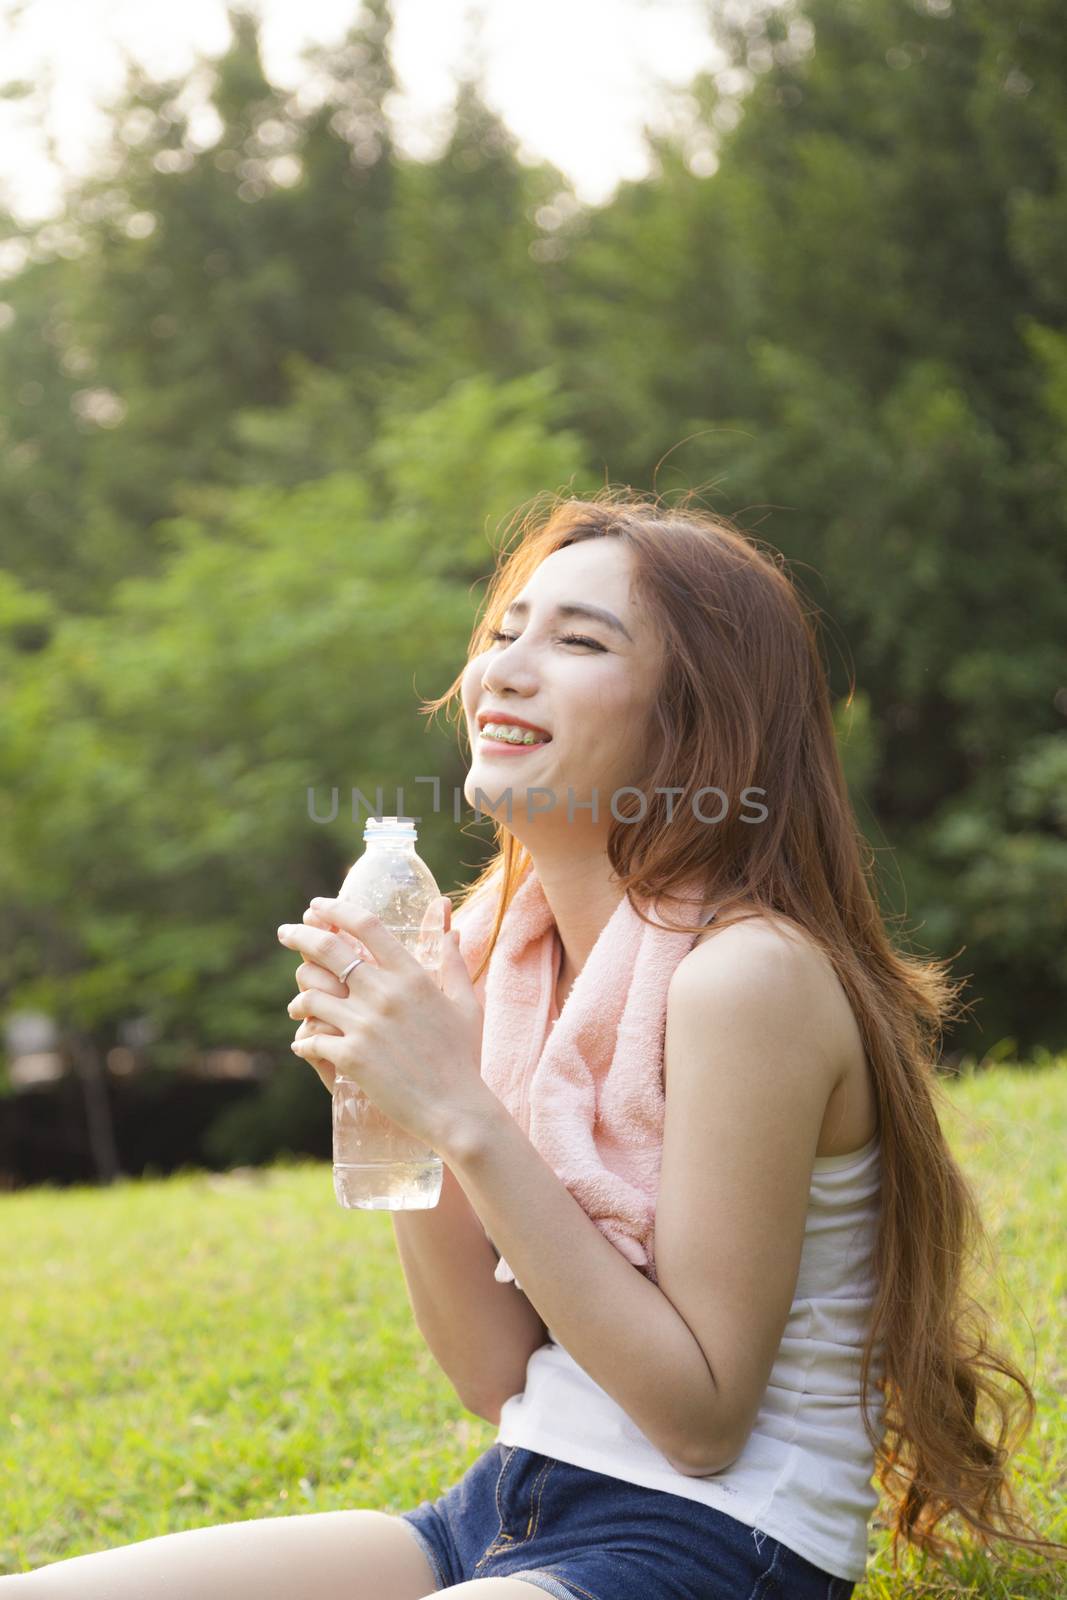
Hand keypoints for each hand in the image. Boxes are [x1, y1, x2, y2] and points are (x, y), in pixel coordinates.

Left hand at [277, 895, 492, 1158]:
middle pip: (327, 950)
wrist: (456, 1109)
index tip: (318, 906)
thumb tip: (451, 927)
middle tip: (285, 932)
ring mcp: (364, 1025)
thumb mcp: (465, 1004)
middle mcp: (385, 993)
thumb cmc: (464, 1057)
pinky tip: (302, 1043)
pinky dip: (303, 1040)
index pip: (366, 925)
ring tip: (297, 1005)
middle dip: (299, 936)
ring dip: (298, 998)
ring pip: (310, 996)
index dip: (335, 909)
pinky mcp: (350, 1057)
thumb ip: (453, 962)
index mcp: (412, 976)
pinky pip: (310, 1039)